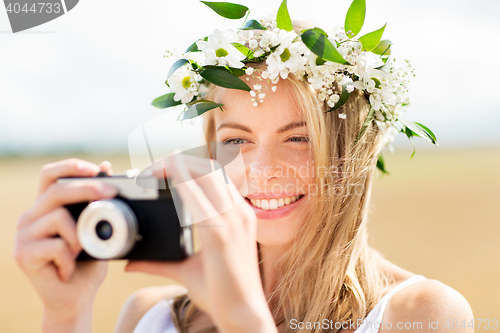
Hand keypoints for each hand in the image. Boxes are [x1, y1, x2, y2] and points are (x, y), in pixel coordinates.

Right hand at [14, 159, 116, 332]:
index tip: (98, 169)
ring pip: (58, 217)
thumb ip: (98, 200)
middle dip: (88, 189)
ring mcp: (23, 235)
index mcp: (46, 207)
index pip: (50, 175)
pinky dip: (71, 258)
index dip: (71, 166)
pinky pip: (56, 245)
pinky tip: (68, 269)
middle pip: (56, 190)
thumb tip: (106, 165)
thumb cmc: (87, 262)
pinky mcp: (23, 255)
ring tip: (80, 252)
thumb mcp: (97, 227)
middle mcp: (30, 217)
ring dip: (80, 235)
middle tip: (112, 193)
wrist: (75, 298)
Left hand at [125, 152, 276, 332]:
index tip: (162, 170)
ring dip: (178, 168)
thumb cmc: (222, 292)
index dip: (189, 166)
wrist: (243, 315)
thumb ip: (159, 262)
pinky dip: (182, 185)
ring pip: (207, 175)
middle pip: (211, 168)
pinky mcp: (223, 236)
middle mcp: (238, 212)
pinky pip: (200, 200)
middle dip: (180, 161)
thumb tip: (130, 262)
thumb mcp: (188, 269)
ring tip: (153, 171)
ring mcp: (234, 222)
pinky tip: (165, 179)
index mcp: (236, 215)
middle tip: (152, 169)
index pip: (215, 176)